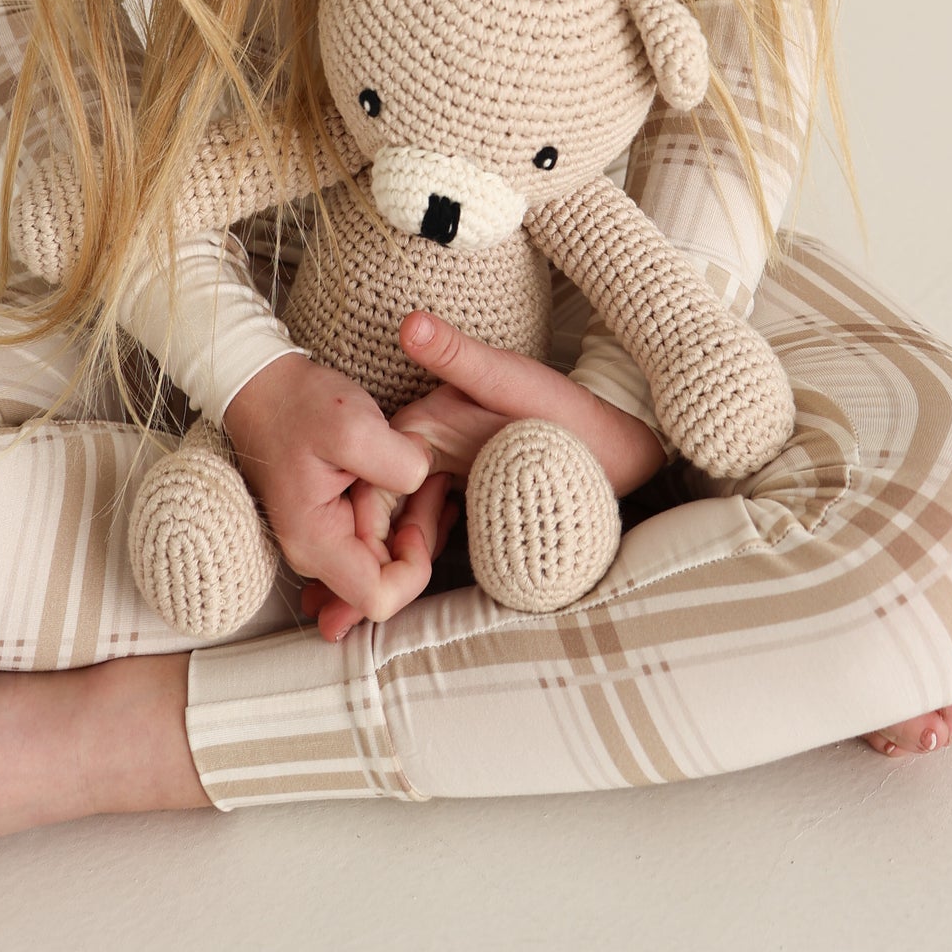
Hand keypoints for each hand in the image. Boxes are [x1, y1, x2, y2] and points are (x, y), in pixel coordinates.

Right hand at [220, 351, 436, 628]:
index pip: (379, 599)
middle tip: (434, 482)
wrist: (262, 386)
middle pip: (385, 582)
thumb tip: (422, 483)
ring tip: (430, 475)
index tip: (418, 511)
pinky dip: (402, 515)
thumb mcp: (353, 425)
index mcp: (317, 541)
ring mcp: (322, 538)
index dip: (414, 567)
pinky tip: (416, 478)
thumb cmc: (299, 404)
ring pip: (384, 561)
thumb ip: (397, 464)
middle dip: (420, 538)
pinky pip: (376, 537)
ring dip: (414, 524)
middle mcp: (316, 552)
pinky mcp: (331, 520)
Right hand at [300, 311, 667, 641]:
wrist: (618, 445)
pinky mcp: (463, 495)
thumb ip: (459, 355)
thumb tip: (413, 323)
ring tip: (346, 628)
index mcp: (426, 424)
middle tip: (334, 624)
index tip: (355, 577)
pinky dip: (403, 566)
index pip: (378, 479)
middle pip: (379, 512)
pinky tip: (393, 602)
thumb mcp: (507, 379)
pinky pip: (422, 534)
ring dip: (373, 575)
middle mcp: (426, 450)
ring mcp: (443, 475)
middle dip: (356, 566)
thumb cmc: (566, 410)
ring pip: (396, 530)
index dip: (364, 527)